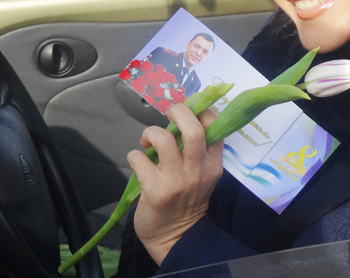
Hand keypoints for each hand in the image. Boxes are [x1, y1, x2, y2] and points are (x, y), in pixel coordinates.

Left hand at [127, 104, 223, 264]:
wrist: (175, 237)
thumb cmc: (187, 201)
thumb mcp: (203, 176)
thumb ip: (197, 152)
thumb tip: (180, 121)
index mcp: (213, 164)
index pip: (215, 127)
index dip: (200, 112)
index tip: (187, 112)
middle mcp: (198, 170)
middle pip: (193, 129)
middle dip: (179, 112)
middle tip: (169, 114)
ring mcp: (177, 180)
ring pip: (163, 139)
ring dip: (150, 133)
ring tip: (148, 141)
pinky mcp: (155, 190)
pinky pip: (139, 158)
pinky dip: (134, 155)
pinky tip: (138, 162)